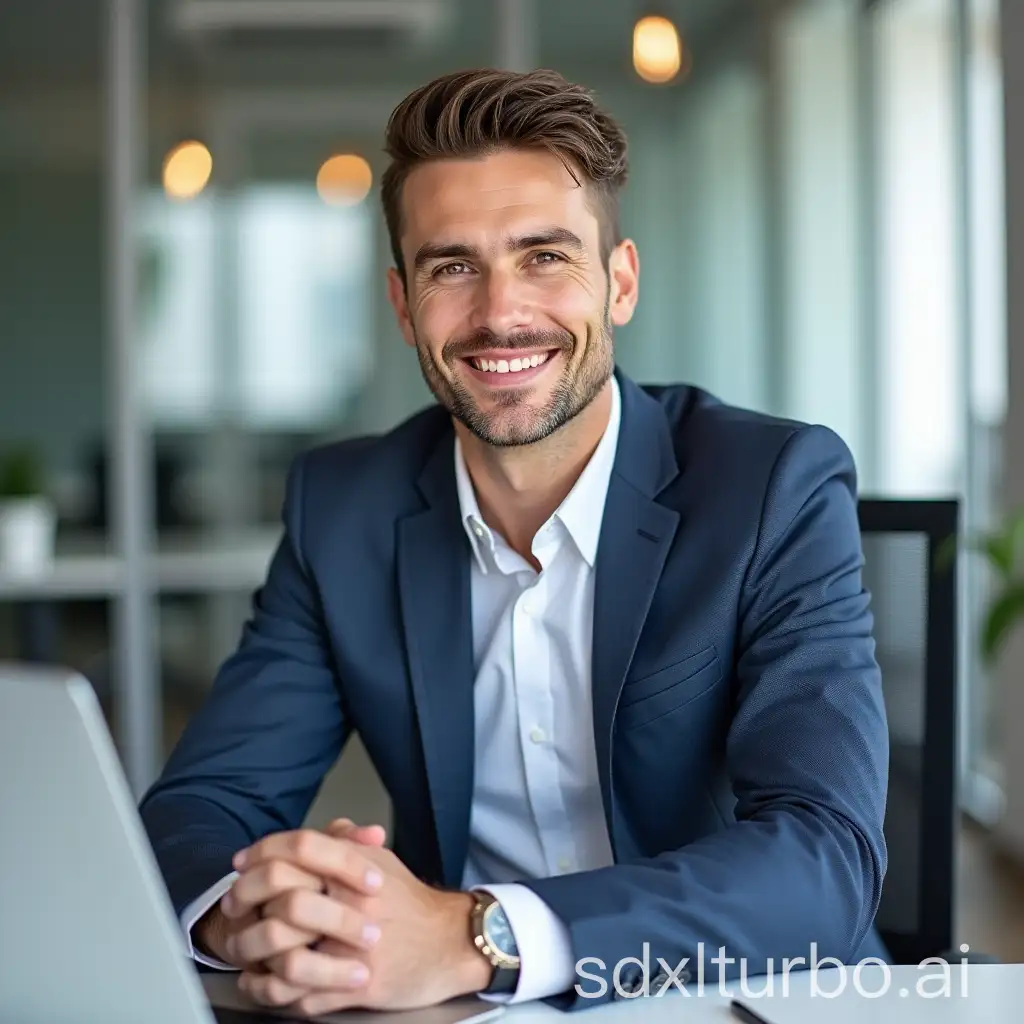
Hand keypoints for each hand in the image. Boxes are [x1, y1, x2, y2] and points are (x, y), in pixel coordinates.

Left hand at [235, 819, 490, 1015]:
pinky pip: (302, 995)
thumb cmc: (412, 904)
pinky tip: (264, 986)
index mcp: (357, 869)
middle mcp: (354, 903)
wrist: (451, 942)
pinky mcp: (359, 985)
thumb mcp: (384, 863)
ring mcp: (354, 946)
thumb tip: (325, 830)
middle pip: (283, 895)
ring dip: (255, 955)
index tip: (242, 864)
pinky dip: (275, 993)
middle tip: (233, 908)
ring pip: (285, 952)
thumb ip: (350, 845)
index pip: (300, 847)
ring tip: (242, 952)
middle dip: (247, 901)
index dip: (263, 853)